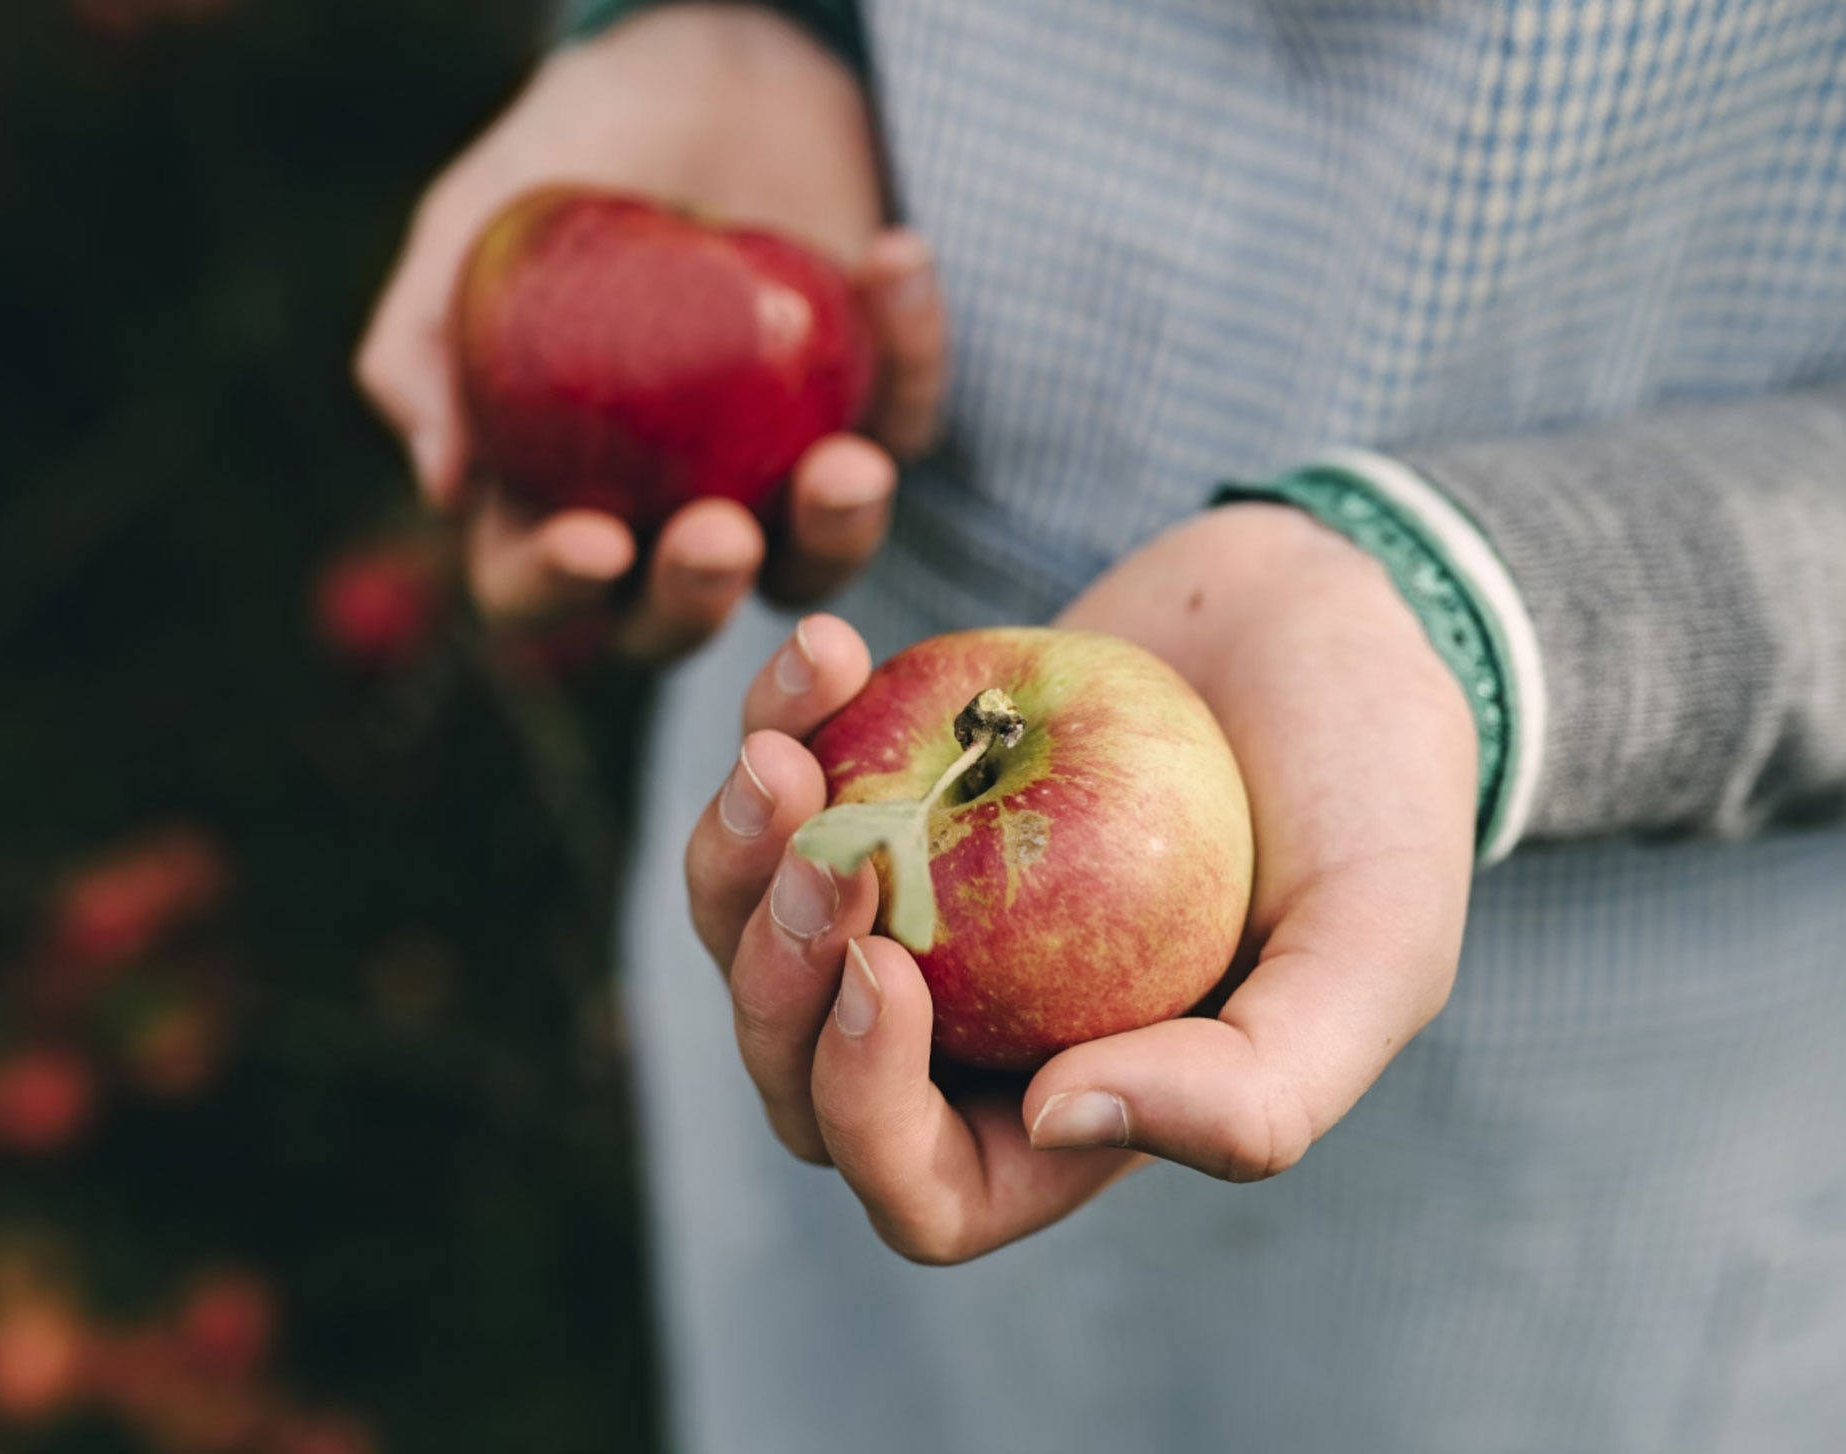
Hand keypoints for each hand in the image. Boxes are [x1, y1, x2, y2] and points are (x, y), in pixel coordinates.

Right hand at [354, 4, 947, 659]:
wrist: (699, 72)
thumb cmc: (570, 158)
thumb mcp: (472, 225)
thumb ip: (420, 344)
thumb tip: (445, 484)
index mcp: (548, 498)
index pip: (533, 590)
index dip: (554, 589)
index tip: (594, 541)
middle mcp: (664, 517)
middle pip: (675, 618)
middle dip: (698, 596)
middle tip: (720, 535)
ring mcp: (777, 482)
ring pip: (814, 566)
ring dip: (837, 535)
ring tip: (849, 466)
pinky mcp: (877, 418)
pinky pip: (909, 416)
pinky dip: (912, 349)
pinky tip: (890, 259)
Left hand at [684, 505, 1479, 1261]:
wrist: (1333, 617)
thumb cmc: (1373, 792)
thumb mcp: (1374, 949)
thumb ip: (1259, 1089)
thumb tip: (1053, 1122)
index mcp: (1072, 1111)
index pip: (920, 1190)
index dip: (866, 1112)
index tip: (881, 969)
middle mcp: (976, 1030)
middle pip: (797, 1076)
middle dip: (769, 980)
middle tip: (811, 844)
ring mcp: (918, 909)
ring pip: (753, 941)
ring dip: (736, 859)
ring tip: (781, 749)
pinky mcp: (885, 793)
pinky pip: (781, 797)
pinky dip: (778, 725)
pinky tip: (830, 652)